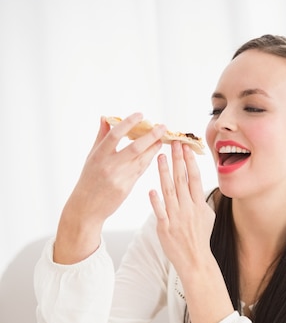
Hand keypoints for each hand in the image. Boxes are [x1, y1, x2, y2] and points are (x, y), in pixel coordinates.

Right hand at [54, 114, 165, 262]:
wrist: (86, 208)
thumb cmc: (88, 180)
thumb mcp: (91, 157)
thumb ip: (101, 137)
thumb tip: (106, 117)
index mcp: (98, 155)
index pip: (115, 135)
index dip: (128, 123)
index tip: (141, 115)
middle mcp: (109, 166)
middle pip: (134, 148)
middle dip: (150, 136)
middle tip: (162, 127)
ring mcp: (119, 178)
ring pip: (141, 160)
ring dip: (153, 148)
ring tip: (161, 139)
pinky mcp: (126, 189)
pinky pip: (140, 171)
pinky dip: (148, 161)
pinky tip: (155, 153)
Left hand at [149, 141, 215, 279]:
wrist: (195, 260)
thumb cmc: (200, 238)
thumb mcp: (208, 217)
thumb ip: (201, 199)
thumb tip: (198, 184)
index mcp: (199, 205)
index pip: (194, 178)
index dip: (190, 161)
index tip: (186, 147)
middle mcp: (188, 209)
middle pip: (182, 180)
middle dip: (177, 160)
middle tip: (173, 143)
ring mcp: (176, 218)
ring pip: (169, 191)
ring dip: (164, 173)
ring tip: (160, 157)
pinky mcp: (165, 228)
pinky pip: (160, 212)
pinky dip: (156, 201)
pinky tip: (151, 189)